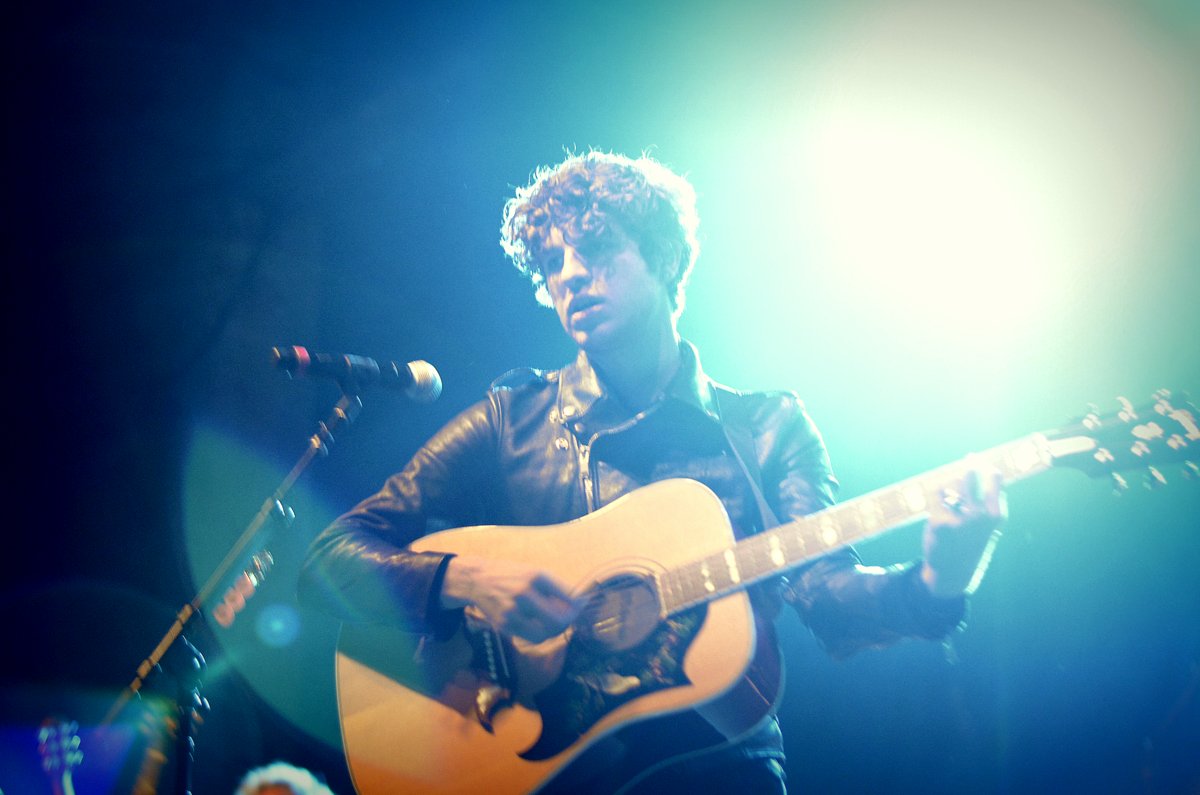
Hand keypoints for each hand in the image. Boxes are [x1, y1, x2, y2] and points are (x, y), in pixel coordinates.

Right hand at [440, 555, 582, 642]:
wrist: (478, 579)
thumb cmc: (511, 575)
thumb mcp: (534, 573)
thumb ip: (555, 589)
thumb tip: (579, 604)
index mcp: (536, 577)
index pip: (568, 598)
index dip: (578, 607)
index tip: (581, 607)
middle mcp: (525, 594)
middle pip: (558, 621)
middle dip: (567, 623)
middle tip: (568, 620)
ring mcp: (513, 611)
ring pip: (544, 634)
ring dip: (553, 632)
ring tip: (552, 624)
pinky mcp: (504, 625)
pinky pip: (529, 638)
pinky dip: (538, 634)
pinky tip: (537, 625)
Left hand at [921, 462, 1006, 597]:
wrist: (954, 570)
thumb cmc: (972, 539)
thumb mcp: (989, 522)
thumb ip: (990, 498)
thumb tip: (986, 466)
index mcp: (996, 514)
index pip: (994, 477)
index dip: (983, 464)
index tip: (975, 457)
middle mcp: (980, 515)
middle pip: (968, 475)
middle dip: (963, 469)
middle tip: (961, 466)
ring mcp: (959, 519)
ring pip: (949, 483)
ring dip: (947, 486)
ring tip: (949, 500)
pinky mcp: (938, 522)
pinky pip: (935, 496)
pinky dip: (936, 500)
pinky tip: (939, 514)